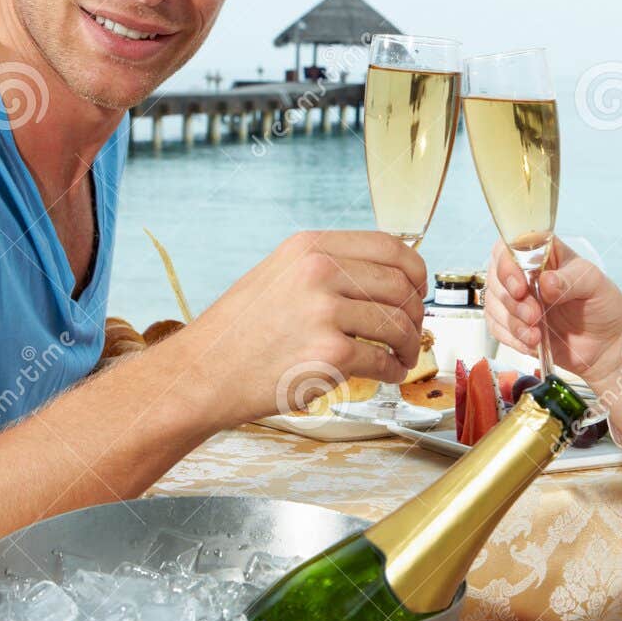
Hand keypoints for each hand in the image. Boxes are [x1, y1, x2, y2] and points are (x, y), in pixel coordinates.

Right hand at [179, 230, 427, 425]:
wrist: (203, 373)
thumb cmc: (241, 331)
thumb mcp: (280, 274)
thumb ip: (328, 268)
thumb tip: (387, 277)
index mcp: (310, 246)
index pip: (390, 246)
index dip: (415, 270)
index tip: (418, 290)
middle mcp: (319, 272)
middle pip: (400, 286)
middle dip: (415, 313)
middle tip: (411, 331)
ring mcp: (324, 312)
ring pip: (398, 325)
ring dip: (408, 345)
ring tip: (401, 357)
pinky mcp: (329, 354)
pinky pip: (382, 361)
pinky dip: (393, 371)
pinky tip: (388, 374)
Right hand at [482, 238, 621, 385]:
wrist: (606, 344)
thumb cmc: (602, 305)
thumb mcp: (594, 284)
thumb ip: (571, 280)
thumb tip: (547, 281)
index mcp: (543, 253)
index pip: (510, 247)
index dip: (507, 266)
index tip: (520, 287)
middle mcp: (525, 273)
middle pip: (496, 277)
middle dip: (512, 301)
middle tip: (535, 315)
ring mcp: (518, 299)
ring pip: (493, 304)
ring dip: (512, 322)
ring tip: (536, 334)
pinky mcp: (513, 323)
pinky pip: (496, 327)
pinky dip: (511, 337)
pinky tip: (531, 341)